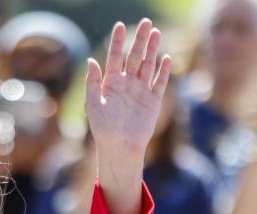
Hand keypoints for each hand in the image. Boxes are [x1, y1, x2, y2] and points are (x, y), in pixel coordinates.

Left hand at [85, 19, 170, 155]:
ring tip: (156, 32)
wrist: (120, 147)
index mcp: (110, 82)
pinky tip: (165, 57)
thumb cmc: (103, 128)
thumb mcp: (93, 105)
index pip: (114, 57)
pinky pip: (159, 82)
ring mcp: (141, 91)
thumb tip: (90, 61)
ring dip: (152, 50)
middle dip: (140, 39)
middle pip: (134, 57)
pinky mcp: (153, 100)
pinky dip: (163, 71)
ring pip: (148, 65)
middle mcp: (127, 83)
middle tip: (146, 23)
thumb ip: (93, 83)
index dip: (117, 42)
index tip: (119, 25)